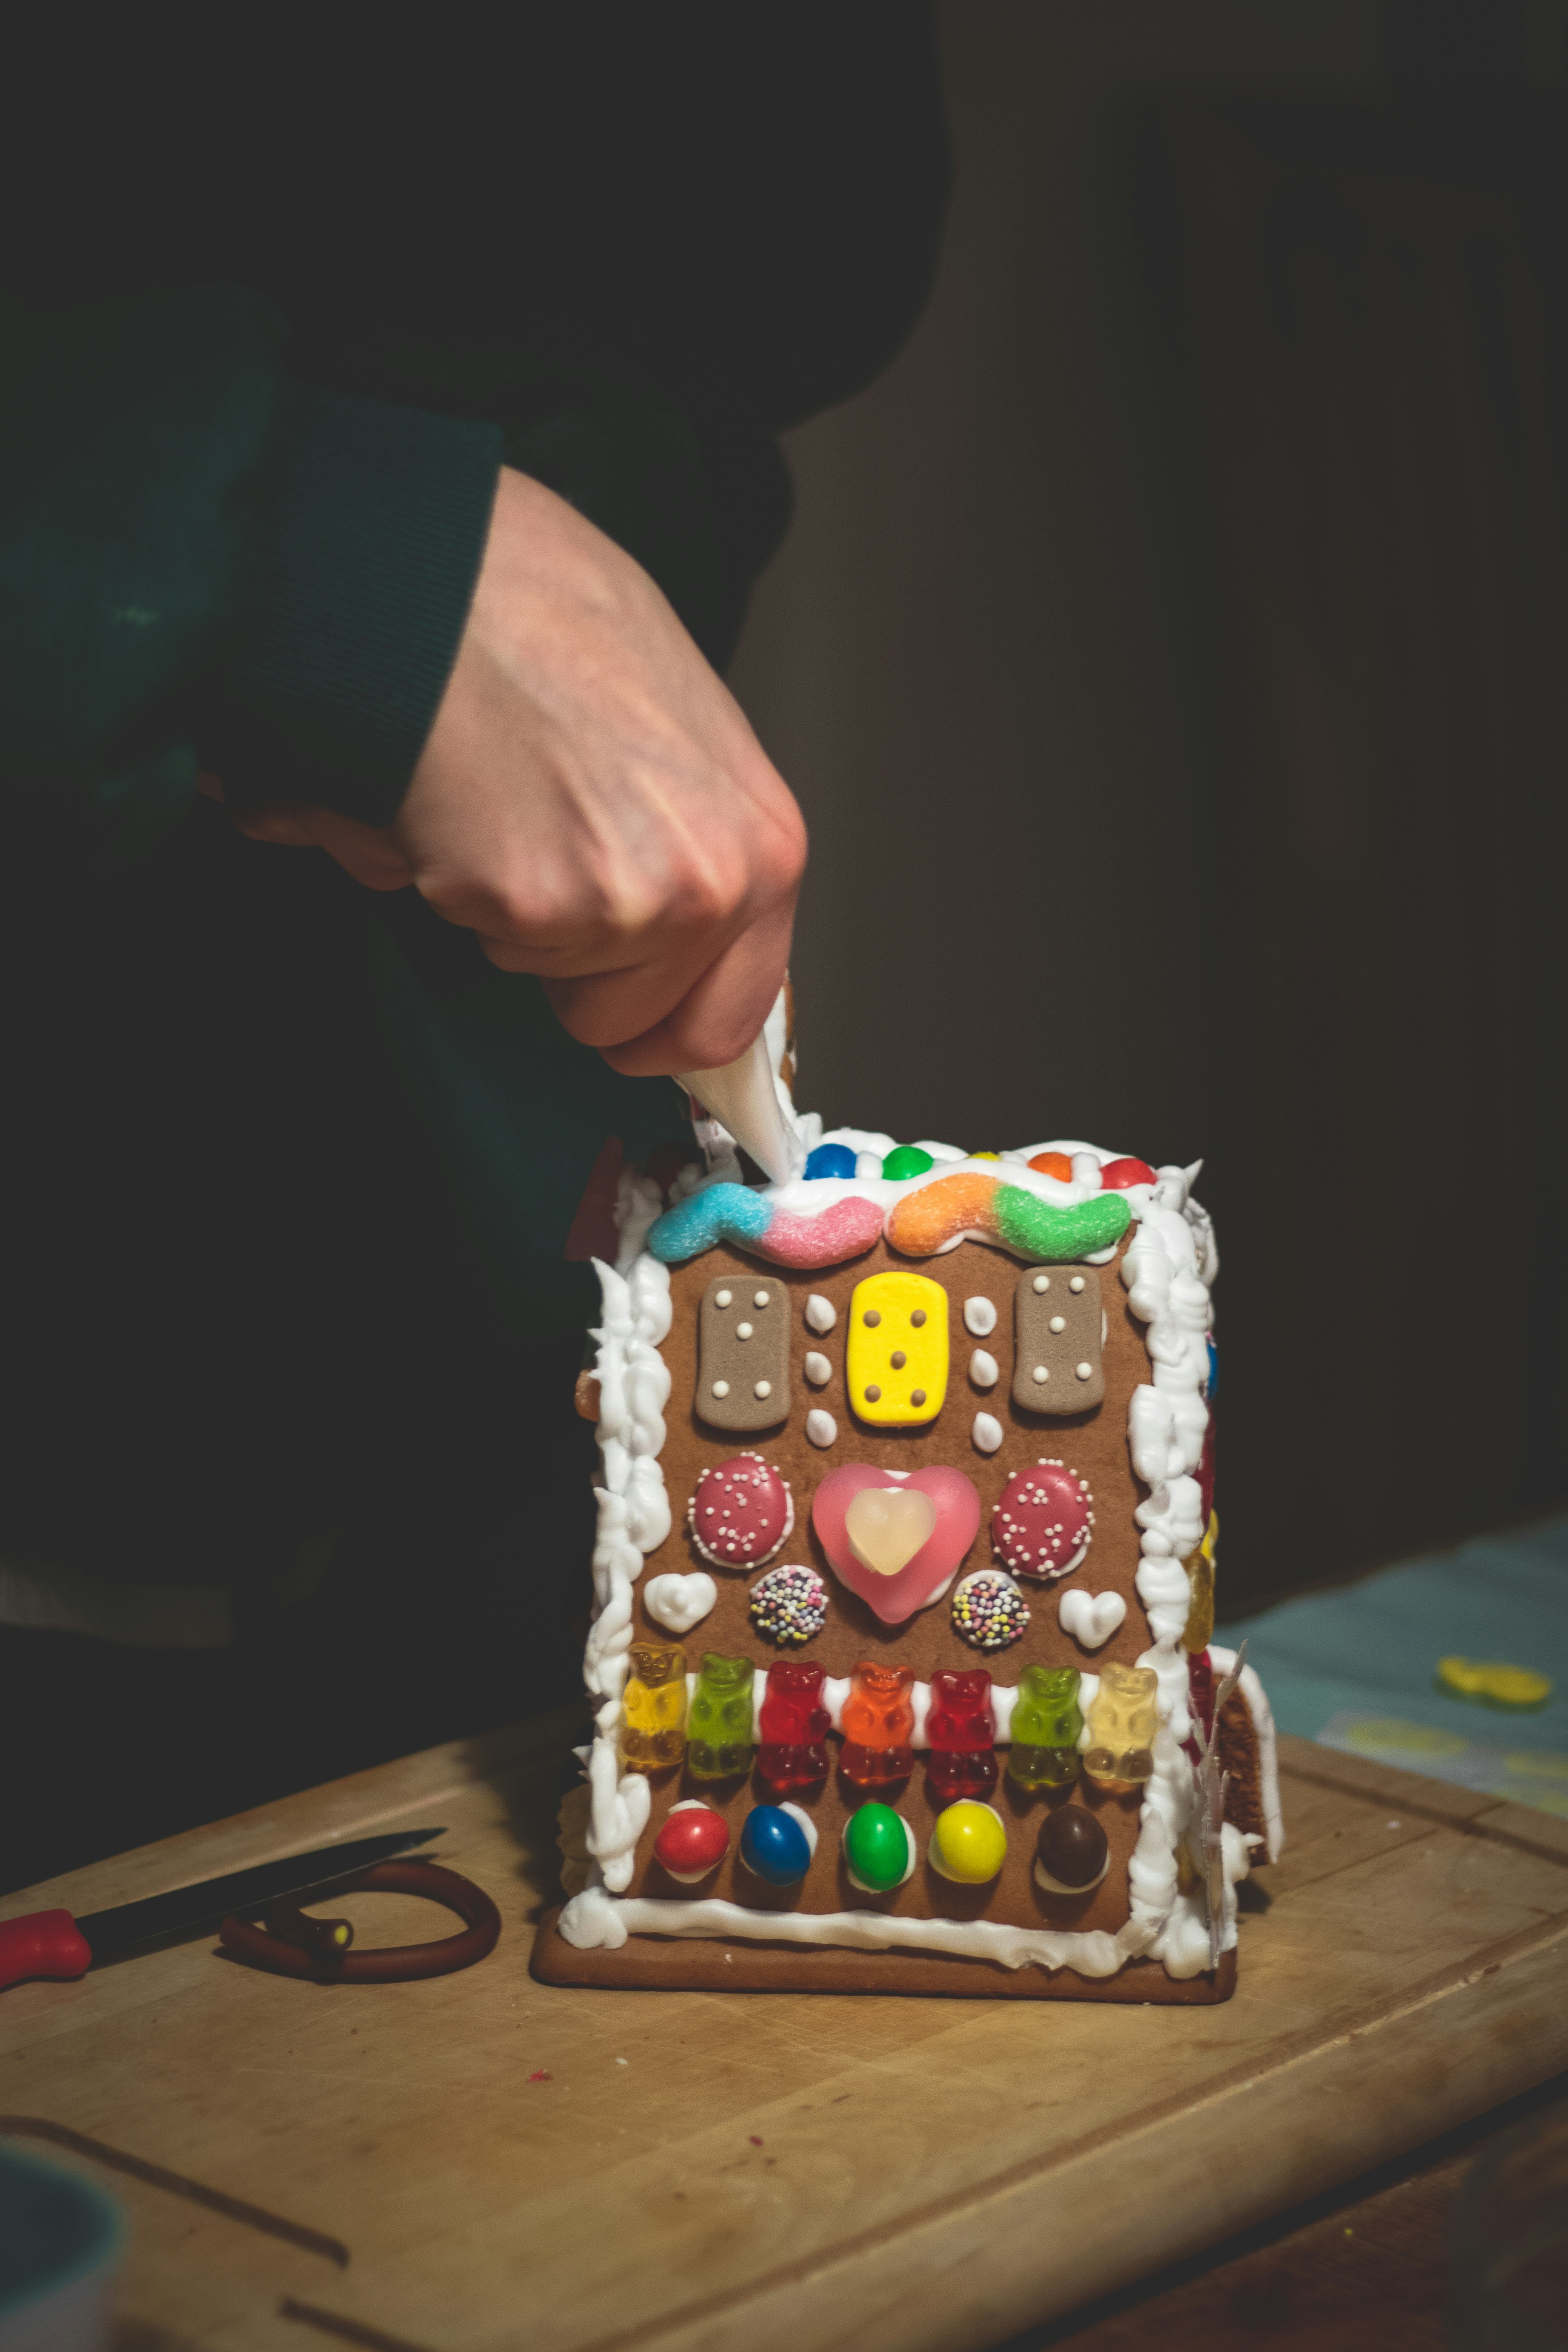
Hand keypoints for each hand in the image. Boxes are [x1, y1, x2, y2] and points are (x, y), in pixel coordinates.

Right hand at [224, 467, 807, 1075]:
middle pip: (627, 1020)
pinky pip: (480, 937)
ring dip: (509, 914)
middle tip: (541, 857)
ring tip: (502, 799)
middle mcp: (711, 885)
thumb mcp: (679, 728)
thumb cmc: (551, 614)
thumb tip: (658, 929)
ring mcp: (624, 904)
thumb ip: (689, 839)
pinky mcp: (531, 906)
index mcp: (764, 844)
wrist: (451, 571)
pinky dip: (453, 884)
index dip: (662, 1025)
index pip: (728, 1016)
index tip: (628, 1018)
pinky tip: (460, 796)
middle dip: (571, 969)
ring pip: (542, 977)